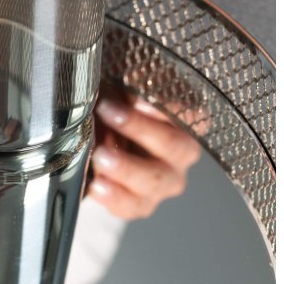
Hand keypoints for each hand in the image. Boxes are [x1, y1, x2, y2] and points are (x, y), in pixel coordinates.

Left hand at [87, 87, 201, 219]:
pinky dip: (116, 198)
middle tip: (107, 112)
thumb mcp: (122, 78)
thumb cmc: (114, 99)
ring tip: (100, 156)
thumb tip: (137, 78)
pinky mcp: (141, 202)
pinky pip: (134, 206)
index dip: (170, 108)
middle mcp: (181, 150)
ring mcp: (163, 180)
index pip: (191, 113)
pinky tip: (97, 185)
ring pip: (156, 181)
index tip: (140, 99)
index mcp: (184, 118)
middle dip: (139, 129)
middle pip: (175, 146)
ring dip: (127, 168)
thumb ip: (133, 77)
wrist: (92, 129)